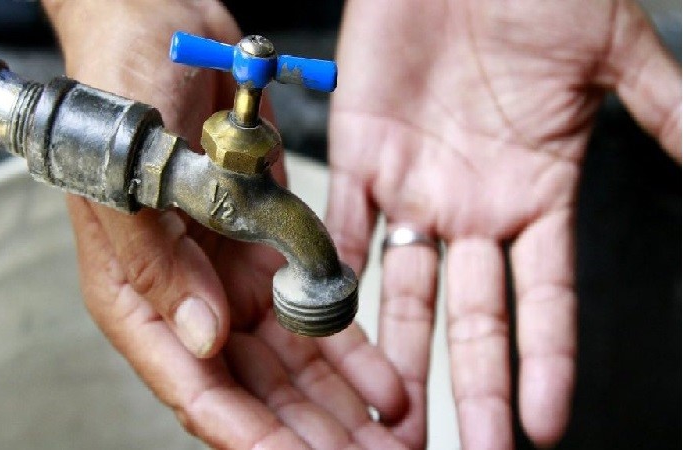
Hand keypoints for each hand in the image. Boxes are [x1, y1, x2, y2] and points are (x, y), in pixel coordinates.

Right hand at [42, 1, 409, 447]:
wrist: (157, 25)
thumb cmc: (121, 91)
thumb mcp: (127, 177)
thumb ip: (157, 265)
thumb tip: (201, 340)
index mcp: (139, 294)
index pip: (196, 389)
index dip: (251, 437)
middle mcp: (187, 297)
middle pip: (253, 393)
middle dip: (309, 438)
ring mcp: (231, 276)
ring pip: (292, 365)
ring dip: (340, 407)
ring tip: (391, 440)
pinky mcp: (270, 248)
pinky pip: (316, 312)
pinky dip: (353, 351)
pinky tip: (388, 385)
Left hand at [326, 0, 679, 447]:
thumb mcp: (612, 51)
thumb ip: (666, 110)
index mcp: (535, 191)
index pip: (545, 299)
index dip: (545, 362)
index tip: (542, 423)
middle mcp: (471, 204)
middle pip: (473, 315)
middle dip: (470, 384)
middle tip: (471, 448)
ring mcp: (412, 185)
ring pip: (402, 288)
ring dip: (397, 351)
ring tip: (390, 413)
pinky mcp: (358, 154)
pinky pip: (340, 227)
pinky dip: (333, 275)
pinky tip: (330, 327)